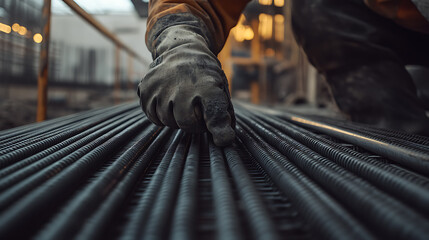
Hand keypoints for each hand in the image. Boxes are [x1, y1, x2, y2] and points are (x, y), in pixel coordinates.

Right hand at [138, 26, 235, 145]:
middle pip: (187, 124)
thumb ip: (224, 114)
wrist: (182, 50)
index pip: (214, 114)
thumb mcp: (221, 89)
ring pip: (168, 121)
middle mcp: (183, 87)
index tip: (223, 139)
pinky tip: (169, 101)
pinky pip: (153, 116)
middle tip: (198, 112)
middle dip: (194, 124)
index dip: (219, 129)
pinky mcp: (146, 88)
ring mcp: (162, 88)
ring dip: (176, 118)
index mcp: (208, 87)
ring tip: (183, 102)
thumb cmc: (206, 76)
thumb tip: (223, 140)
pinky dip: (161, 114)